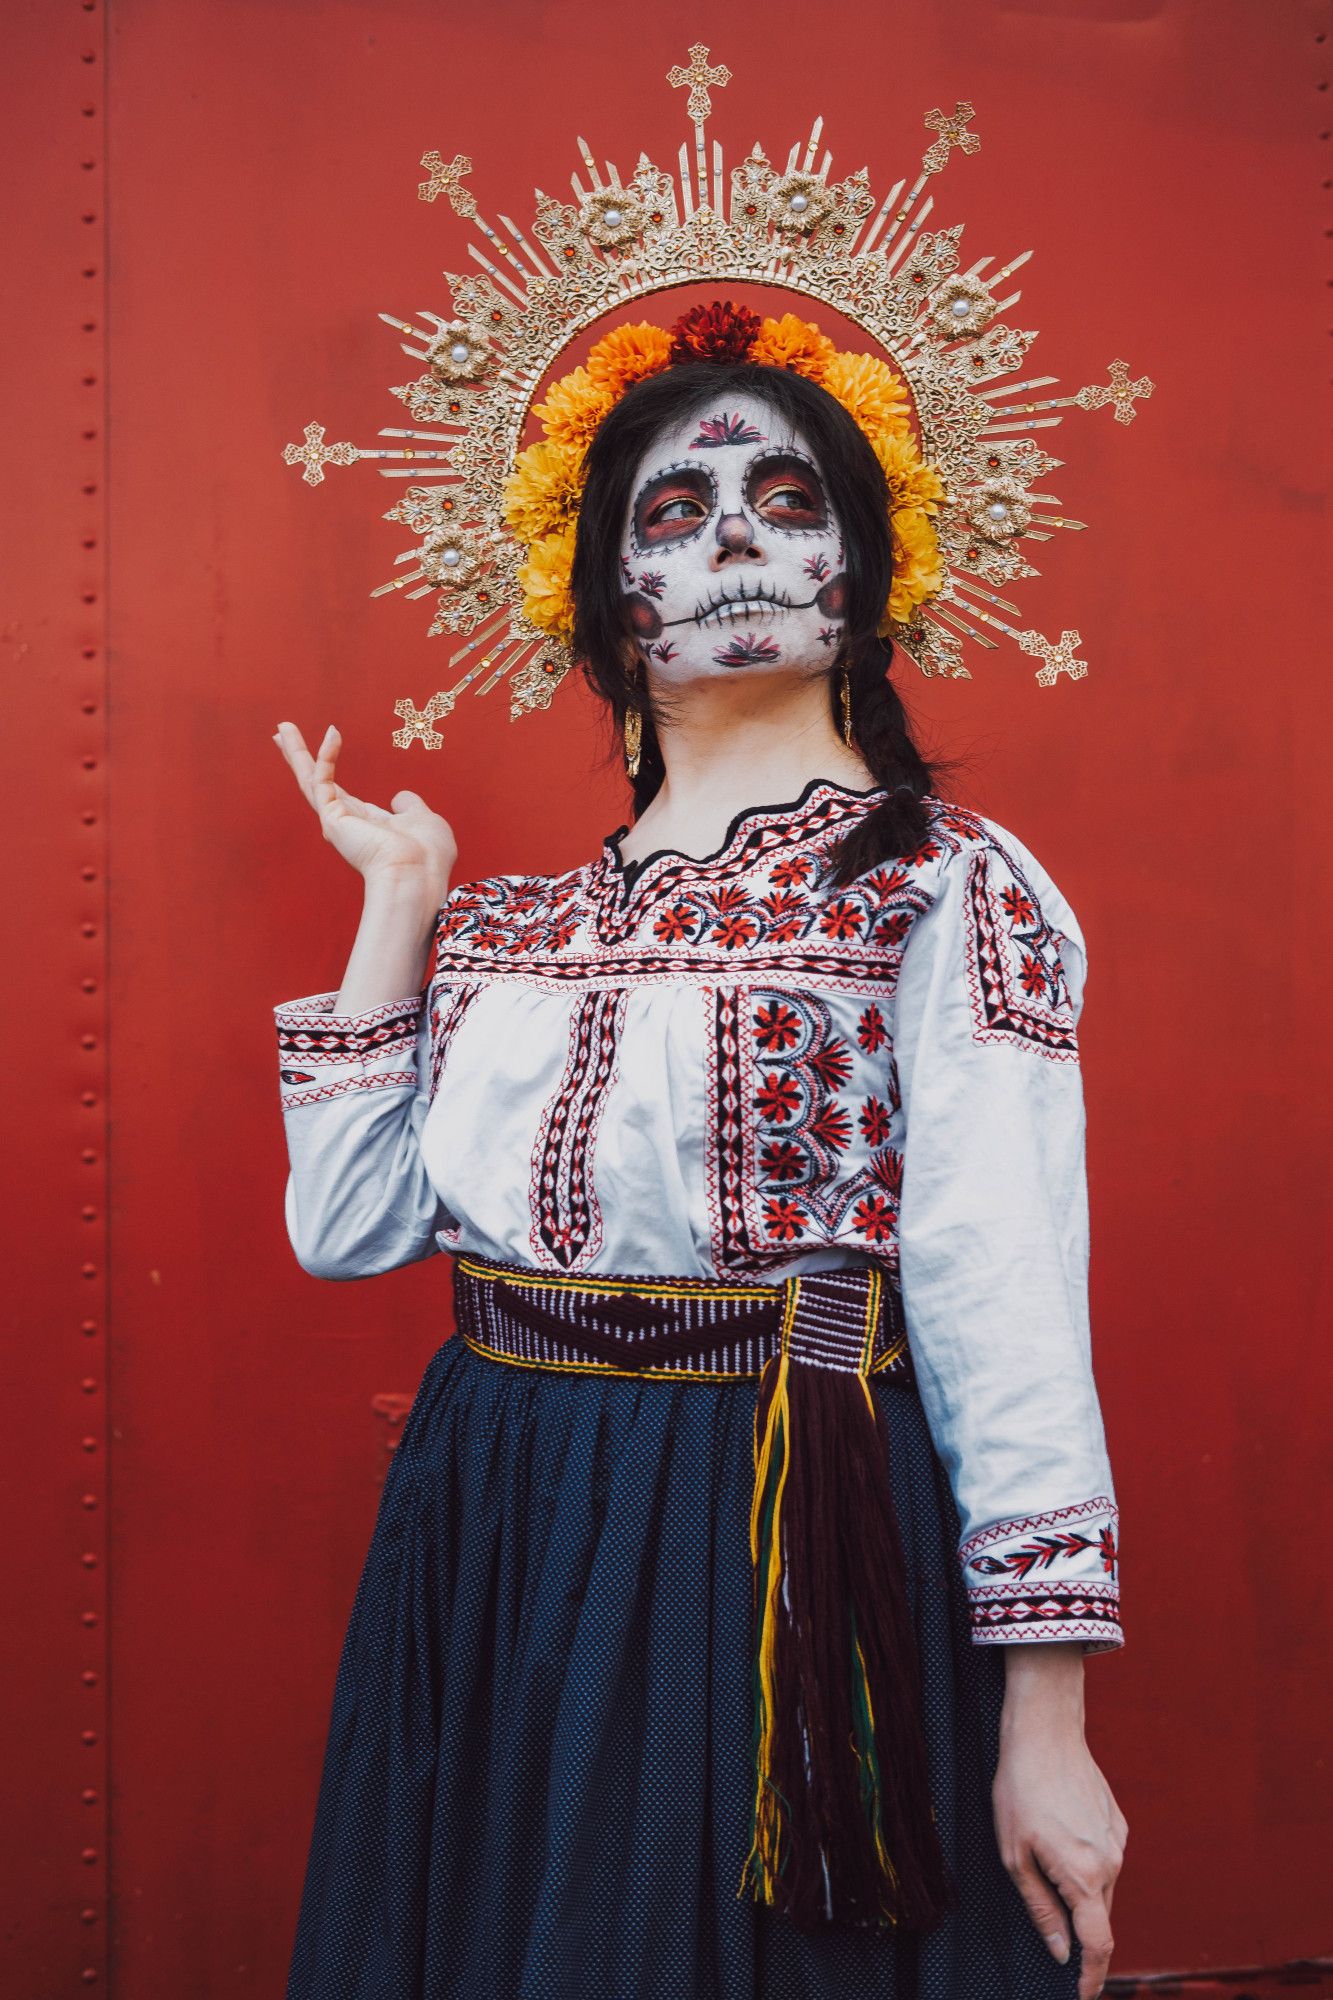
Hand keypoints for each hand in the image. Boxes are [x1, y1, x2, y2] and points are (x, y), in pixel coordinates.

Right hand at [273, 722, 456, 903]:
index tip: (325, 742)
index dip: (328, 765)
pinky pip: (323, 779)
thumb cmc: (427, 856)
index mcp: (366, 823)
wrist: (419, 876)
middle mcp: (346, 822)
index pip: (338, 789)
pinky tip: (334, 733)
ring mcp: (336, 821)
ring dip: (296, 751)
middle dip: (298, 756)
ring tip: (283, 726)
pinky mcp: (332, 818)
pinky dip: (327, 756)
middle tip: (282, 731)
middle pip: (314, 781)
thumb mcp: (423, 821)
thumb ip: (411, 807)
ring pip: (309, 779)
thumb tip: (400, 798)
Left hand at [993, 1650, 1127, 1999]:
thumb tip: (1059, 1950)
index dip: (1092, 1977)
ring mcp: (1118, 1841)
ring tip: (1043, 1862)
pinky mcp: (1117, 1823)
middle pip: (1099, 1918)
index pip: (1098, 1945)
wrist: (1046, 1731)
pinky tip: (1058, 1837)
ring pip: (1102, 1888)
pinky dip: (1086, 1865)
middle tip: (1050, 1930)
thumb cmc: (1021, 1788)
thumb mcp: (1014, 1854)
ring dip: (1080, 1894)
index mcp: (1086, 1877)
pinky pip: (1105, 1859)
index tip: (1081, 1995)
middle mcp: (1112, 1864)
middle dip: (1080, 1934)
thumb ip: (1040, 1908)